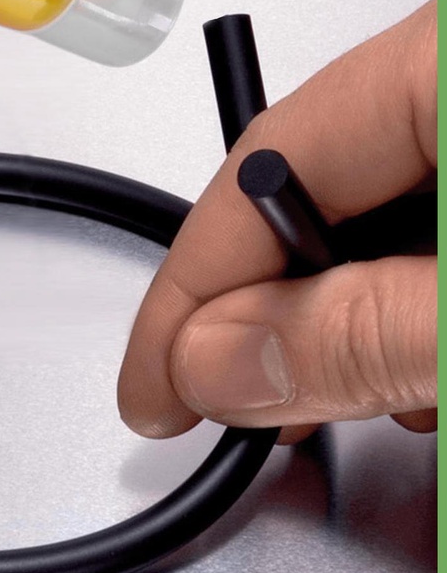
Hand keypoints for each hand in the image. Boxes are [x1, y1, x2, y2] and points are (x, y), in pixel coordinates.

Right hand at [118, 0, 436, 443]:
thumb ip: (357, 331)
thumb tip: (216, 359)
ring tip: (342, 394)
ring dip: (348, 308)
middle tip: (230, 402)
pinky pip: (427, 204)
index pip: (262, 171)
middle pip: (310, 184)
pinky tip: (419, 347)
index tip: (152, 381)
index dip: (189, 288)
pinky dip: (411, 287)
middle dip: (269, 307)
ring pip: (372, 202)